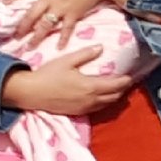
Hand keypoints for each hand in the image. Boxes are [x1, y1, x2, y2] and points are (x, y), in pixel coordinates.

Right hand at [1, 46, 128, 117]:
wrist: (30, 93)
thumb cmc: (47, 75)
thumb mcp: (66, 61)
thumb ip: (85, 54)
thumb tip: (100, 47)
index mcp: (90, 86)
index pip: (116, 85)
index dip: (125, 80)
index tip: (131, 75)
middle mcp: (90, 99)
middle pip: (114, 96)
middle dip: (123, 89)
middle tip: (126, 81)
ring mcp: (84, 108)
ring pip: (106, 104)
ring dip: (114, 97)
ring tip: (116, 89)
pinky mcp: (77, 112)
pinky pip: (97, 109)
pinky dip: (103, 103)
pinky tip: (101, 97)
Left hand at [17, 0, 128, 38]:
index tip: (5, 5)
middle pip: (30, 15)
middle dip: (22, 27)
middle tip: (15, 36)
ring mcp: (60, 7)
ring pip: (44, 25)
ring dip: (36, 37)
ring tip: (30, 46)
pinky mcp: (73, 14)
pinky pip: (66, 29)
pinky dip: (63, 39)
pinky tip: (59, 47)